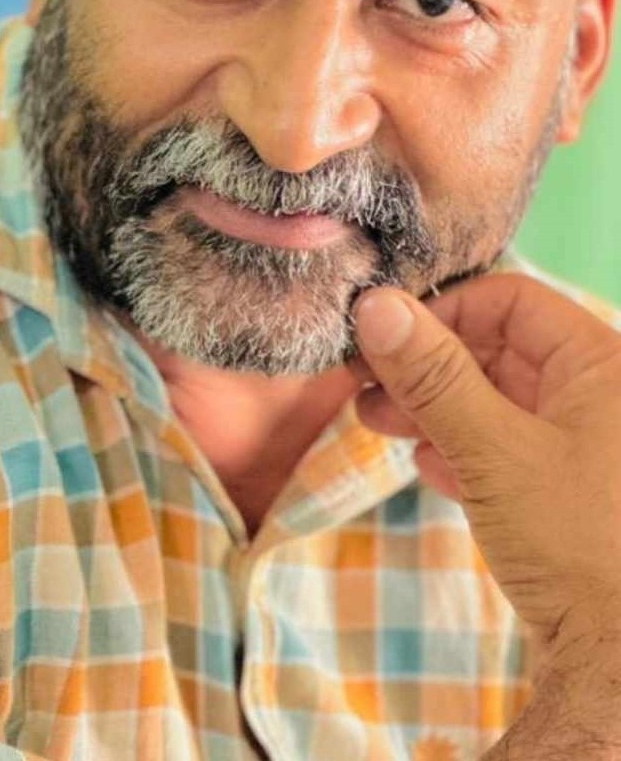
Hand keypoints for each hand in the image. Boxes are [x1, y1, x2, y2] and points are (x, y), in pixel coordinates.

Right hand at [352, 272, 620, 665]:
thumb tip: (377, 306)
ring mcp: (585, 444)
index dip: (444, 312)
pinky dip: (463, 447)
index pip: (512, 301)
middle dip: (427, 365)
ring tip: (376, 421)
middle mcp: (598, 395)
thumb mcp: (493, 450)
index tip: (386, 339)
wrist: (614, 659)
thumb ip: (434, 376)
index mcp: (600, 364)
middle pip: (499, 349)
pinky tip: (429, 465)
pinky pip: (508, 445)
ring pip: (498, 400)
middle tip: (364, 381)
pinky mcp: (568, 490)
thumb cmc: (574, 544)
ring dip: (434, 407)